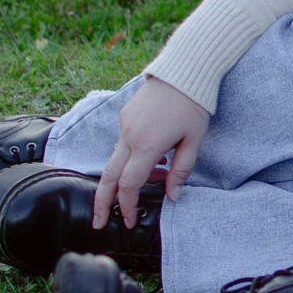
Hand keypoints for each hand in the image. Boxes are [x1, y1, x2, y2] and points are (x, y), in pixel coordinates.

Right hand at [94, 75, 209, 228]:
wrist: (184, 69)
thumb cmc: (193, 104)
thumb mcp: (194, 140)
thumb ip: (181, 170)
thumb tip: (172, 196)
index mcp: (147, 145)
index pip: (129, 185)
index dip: (127, 206)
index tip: (128, 221)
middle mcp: (130, 136)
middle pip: (108, 177)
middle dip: (102, 203)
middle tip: (98, 223)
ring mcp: (124, 125)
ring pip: (114, 160)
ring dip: (120, 180)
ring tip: (143, 187)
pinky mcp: (125, 116)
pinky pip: (121, 144)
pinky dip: (128, 159)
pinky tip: (151, 158)